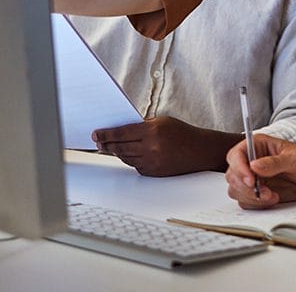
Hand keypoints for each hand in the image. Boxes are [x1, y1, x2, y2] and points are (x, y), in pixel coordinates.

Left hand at [92, 117, 239, 176]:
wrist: (200, 151)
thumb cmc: (182, 133)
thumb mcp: (162, 121)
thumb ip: (142, 125)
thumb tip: (121, 130)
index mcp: (152, 131)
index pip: (121, 133)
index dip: (106, 134)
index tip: (96, 133)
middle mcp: (150, 148)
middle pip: (119, 147)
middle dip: (107, 144)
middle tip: (99, 141)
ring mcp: (152, 162)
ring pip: (125, 157)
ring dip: (116, 152)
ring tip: (110, 147)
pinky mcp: (154, 173)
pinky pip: (135, 166)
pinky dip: (130, 159)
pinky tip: (128, 154)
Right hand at [224, 134, 295, 207]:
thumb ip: (275, 162)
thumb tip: (255, 166)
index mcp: (257, 146)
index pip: (236, 155)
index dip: (239, 168)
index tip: (250, 180)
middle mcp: (252, 161)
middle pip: (233, 175)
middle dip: (246, 187)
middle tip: (264, 191)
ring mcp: (254, 178)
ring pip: (237, 190)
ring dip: (251, 197)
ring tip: (271, 196)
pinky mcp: (258, 192)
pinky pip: (246, 201)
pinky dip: (257, 204)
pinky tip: (273, 198)